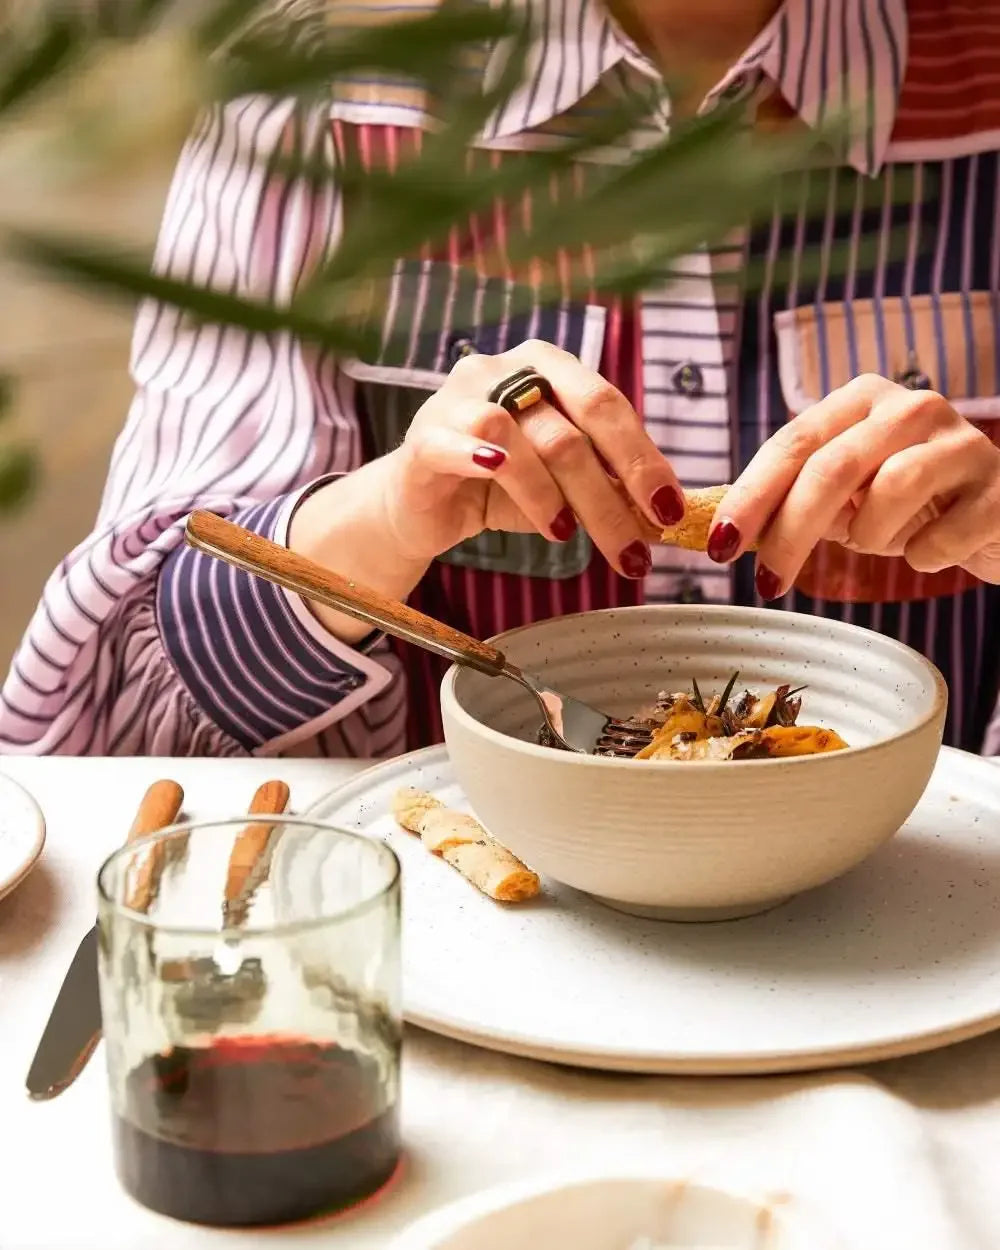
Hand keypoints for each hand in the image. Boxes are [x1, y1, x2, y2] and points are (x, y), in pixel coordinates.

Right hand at [375, 340, 682, 578]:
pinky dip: (485, 462)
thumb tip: (664, 520)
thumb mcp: (564, 490)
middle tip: (634, 545)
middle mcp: (504, 370)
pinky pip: (459, 445)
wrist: (420, 506)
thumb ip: (608, 491)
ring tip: (565, 533)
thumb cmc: (498, 489)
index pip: (606, 405)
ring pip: (519, 438)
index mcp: (548, 368)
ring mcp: (459, 398)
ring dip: (550, 493)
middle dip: (608, 492)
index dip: (642, 459)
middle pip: (570, 427)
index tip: (669, 511)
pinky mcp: (425, 437)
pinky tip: (502, 483)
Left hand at [707, 374, 999, 595]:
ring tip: (880, 544)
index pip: (791, 443)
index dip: (750, 496)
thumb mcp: (848, 498)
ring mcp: (961, 442)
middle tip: (766, 582)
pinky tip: (928, 552)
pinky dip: (923, 556)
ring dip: (870, 537)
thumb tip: (722, 533)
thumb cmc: (911, 506)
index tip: (719, 545)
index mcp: (860, 401)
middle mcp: (911, 407)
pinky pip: (942, 536)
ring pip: (890, 491)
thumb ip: (793, 502)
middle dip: (790, 533)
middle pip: (832, 468)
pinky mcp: (999, 487)